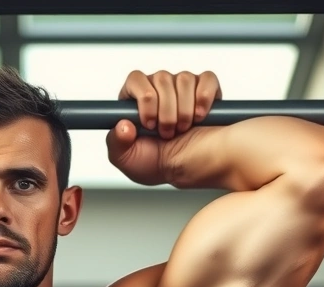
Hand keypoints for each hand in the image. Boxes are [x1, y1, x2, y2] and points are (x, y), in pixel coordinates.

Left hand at [107, 70, 220, 185]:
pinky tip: (199, 116)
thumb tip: (122, 125)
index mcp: (135, 99)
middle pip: (162, 78)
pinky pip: (207, 79)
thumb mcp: (125, 159)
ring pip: (184, 79)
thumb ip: (116, 142)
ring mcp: (182, 87)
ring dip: (184, 109)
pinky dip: (205, 97)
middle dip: (166, 111)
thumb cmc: (153, 163)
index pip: (136, 79)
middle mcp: (158, 88)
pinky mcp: (205, 90)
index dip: (145, 99)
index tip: (149, 124)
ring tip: (182, 128)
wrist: (184, 171)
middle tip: (166, 133)